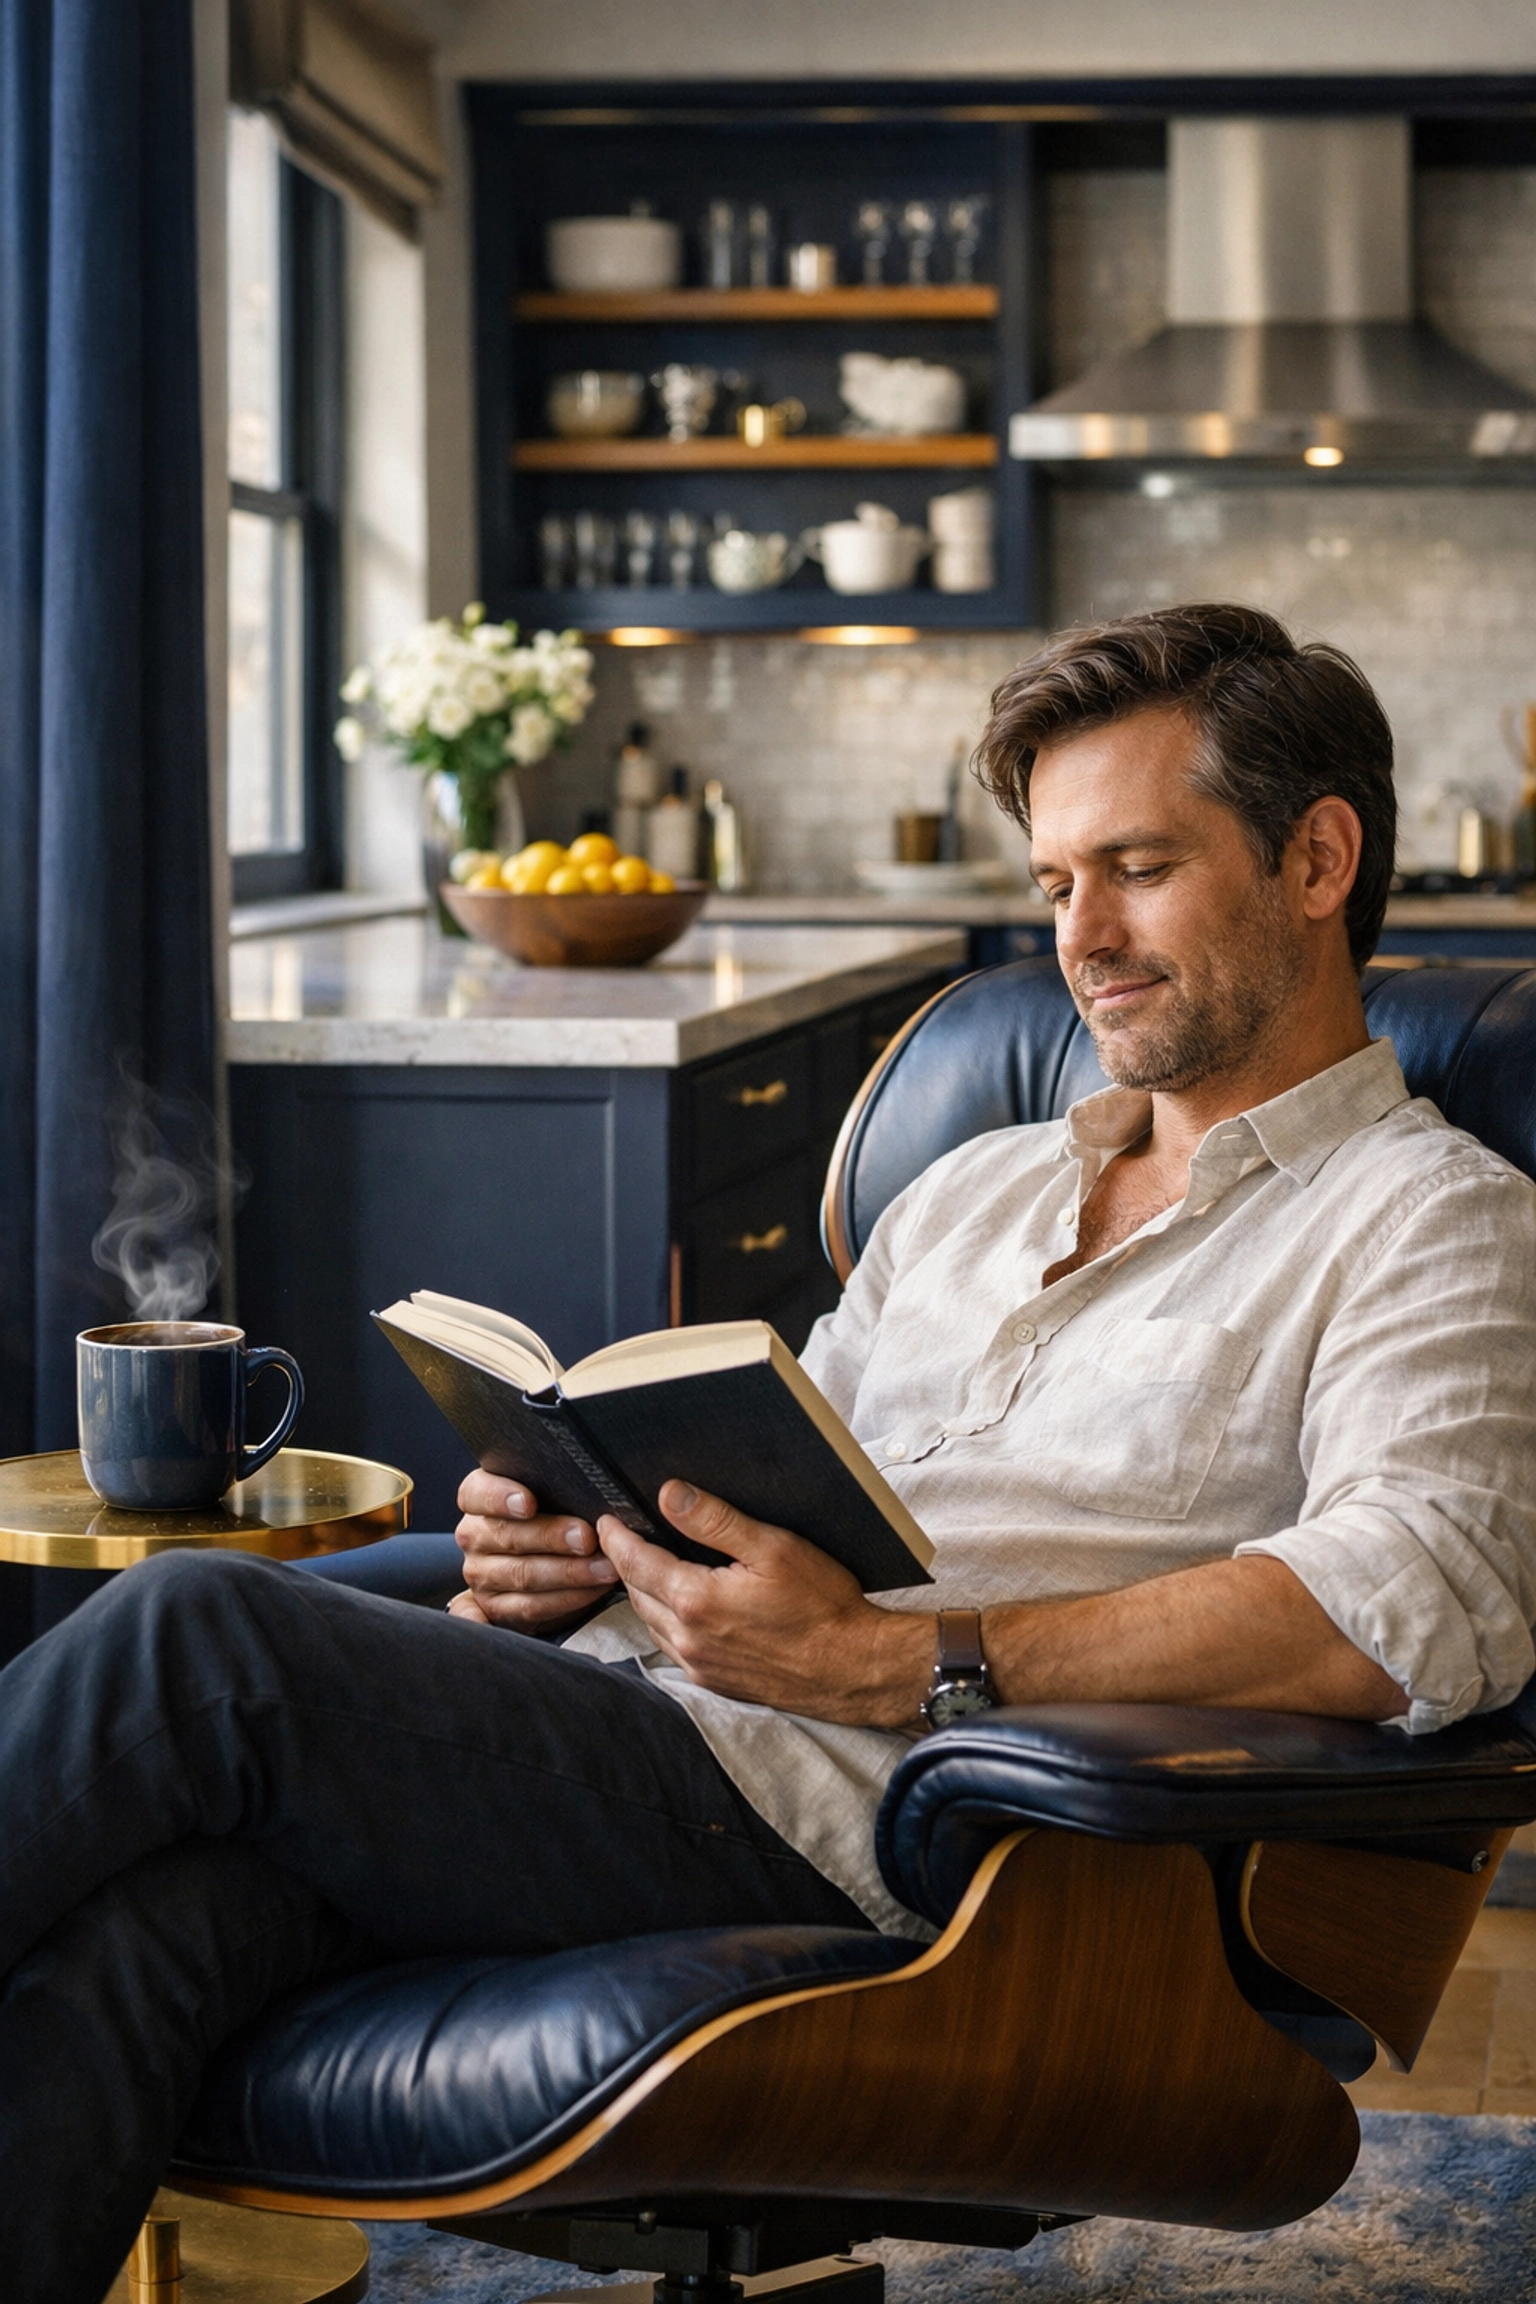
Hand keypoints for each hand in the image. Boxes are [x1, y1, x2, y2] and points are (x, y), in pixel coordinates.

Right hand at [451, 1469, 619, 1631]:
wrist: (542, 1566)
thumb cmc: (550, 1517)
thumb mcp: (548, 1497)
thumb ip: (554, 1488)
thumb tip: (586, 1487)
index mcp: (478, 1499)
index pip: (476, 1492)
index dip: (499, 1497)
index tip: (529, 1503)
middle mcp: (474, 1536)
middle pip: (507, 1535)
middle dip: (552, 1536)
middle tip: (587, 1538)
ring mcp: (481, 1574)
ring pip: (522, 1574)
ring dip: (569, 1572)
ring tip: (604, 1567)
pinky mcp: (496, 1607)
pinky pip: (532, 1605)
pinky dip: (568, 1598)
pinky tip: (593, 1590)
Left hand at [597, 1481, 929, 1726]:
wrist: (853, 1668)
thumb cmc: (821, 1605)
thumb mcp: (772, 1547)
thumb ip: (715, 1522)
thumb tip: (669, 1495)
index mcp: (695, 1600)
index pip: (635, 1563)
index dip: (617, 1538)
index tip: (607, 1520)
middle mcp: (688, 1638)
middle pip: (636, 1594)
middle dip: (625, 1564)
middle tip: (622, 1537)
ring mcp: (700, 1665)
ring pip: (652, 1623)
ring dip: (644, 1594)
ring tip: (647, 1567)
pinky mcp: (716, 1682)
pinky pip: (673, 1647)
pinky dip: (666, 1622)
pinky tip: (680, 1607)